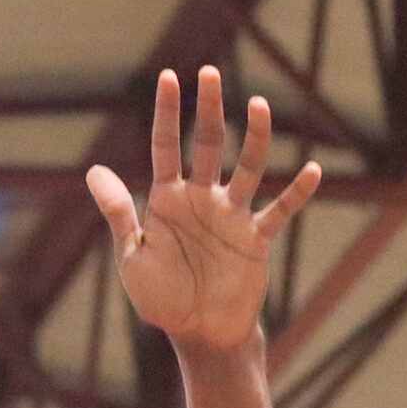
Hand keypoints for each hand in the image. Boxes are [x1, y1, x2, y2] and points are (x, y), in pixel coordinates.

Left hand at [86, 67, 321, 352]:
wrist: (199, 334)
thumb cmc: (162, 298)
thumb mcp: (133, 256)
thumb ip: (119, 213)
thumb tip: (94, 170)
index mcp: (168, 200)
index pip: (168, 145)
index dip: (168, 112)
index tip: (169, 77)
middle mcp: (203, 199)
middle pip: (209, 144)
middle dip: (209, 109)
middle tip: (209, 73)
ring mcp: (232, 216)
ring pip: (247, 167)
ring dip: (254, 137)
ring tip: (257, 104)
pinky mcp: (256, 240)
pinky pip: (279, 210)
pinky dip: (297, 193)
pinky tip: (312, 171)